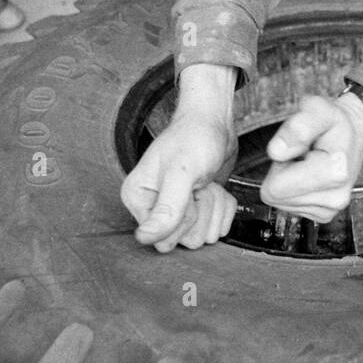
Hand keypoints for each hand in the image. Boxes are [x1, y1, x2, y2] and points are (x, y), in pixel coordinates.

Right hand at [120, 65, 237, 251]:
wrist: (215, 121)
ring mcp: (177, 211)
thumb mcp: (181, 171)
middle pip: (187, 241)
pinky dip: (224, 206)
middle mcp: (153, 209)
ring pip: (205, 235)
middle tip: (198, 183)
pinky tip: (214, 186)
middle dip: (203, 210)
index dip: (185, 217)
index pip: (164, 239)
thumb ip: (167, 207)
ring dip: (214, 206)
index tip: (187, 190)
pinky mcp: (197, 210)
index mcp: (138, 199)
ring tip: (205, 181)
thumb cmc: (195, 137)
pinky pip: (218, 227)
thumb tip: (144, 239)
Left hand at [260, 93, 362, 223]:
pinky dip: (295, 190)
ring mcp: (331, 209)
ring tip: (307, 163)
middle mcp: (336, 198)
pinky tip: (310, 175)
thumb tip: (277, 152)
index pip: (276, 188)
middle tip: (301, 156)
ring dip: (289, 181)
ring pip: (282, 202)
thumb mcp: (316, 109)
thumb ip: (297, 126)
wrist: (354, 133)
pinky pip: (291, 206)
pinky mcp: (325, 214)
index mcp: (335, 173)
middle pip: (276, 196)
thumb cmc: (335, 122)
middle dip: (282, 173)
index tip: (298, 150)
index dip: (279, 164)